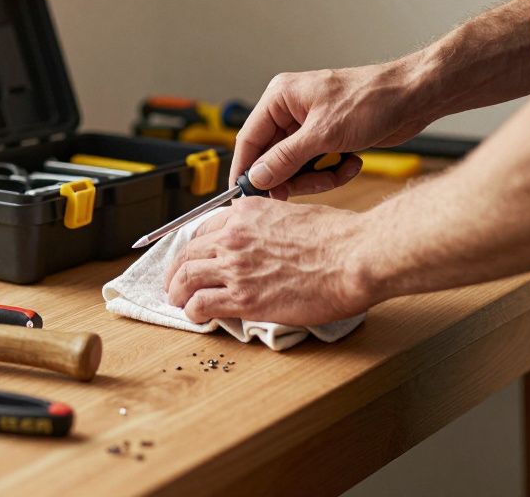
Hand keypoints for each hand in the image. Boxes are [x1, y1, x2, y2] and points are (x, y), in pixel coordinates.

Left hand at [163, 198, 371, 325]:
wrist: (355, 257)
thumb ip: (269, 226)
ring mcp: (236, 268)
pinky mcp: (244, 299)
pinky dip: (192, 311)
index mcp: (246, 213)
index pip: (204, 229)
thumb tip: (265, 241)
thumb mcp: (294, 215)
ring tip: (177, 302)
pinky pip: (202, 304)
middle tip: (175, 282)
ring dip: (176, 292)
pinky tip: (196, 316)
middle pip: (188, 253)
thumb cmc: (338, 237)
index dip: (194, 247)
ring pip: (186, 278)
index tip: (193, 258)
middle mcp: (234, 237)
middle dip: (176, 270)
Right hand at [234, 63, 429, 198]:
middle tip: (305, 191)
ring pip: (296, 166)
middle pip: (273, 157)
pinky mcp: (328, 139)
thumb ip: (285, 158)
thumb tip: (257, 178)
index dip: (247, 169)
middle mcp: (291, 111)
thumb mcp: (324, 134)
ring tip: (340, 170)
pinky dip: (333, 171)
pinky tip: (353, 163)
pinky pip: (317, 166)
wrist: (414, 98)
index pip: (249, 138)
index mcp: (281, 98)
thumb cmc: (372, 100)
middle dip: (292, 177)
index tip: (246, 197)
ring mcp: (310, 126)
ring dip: (317, 177)